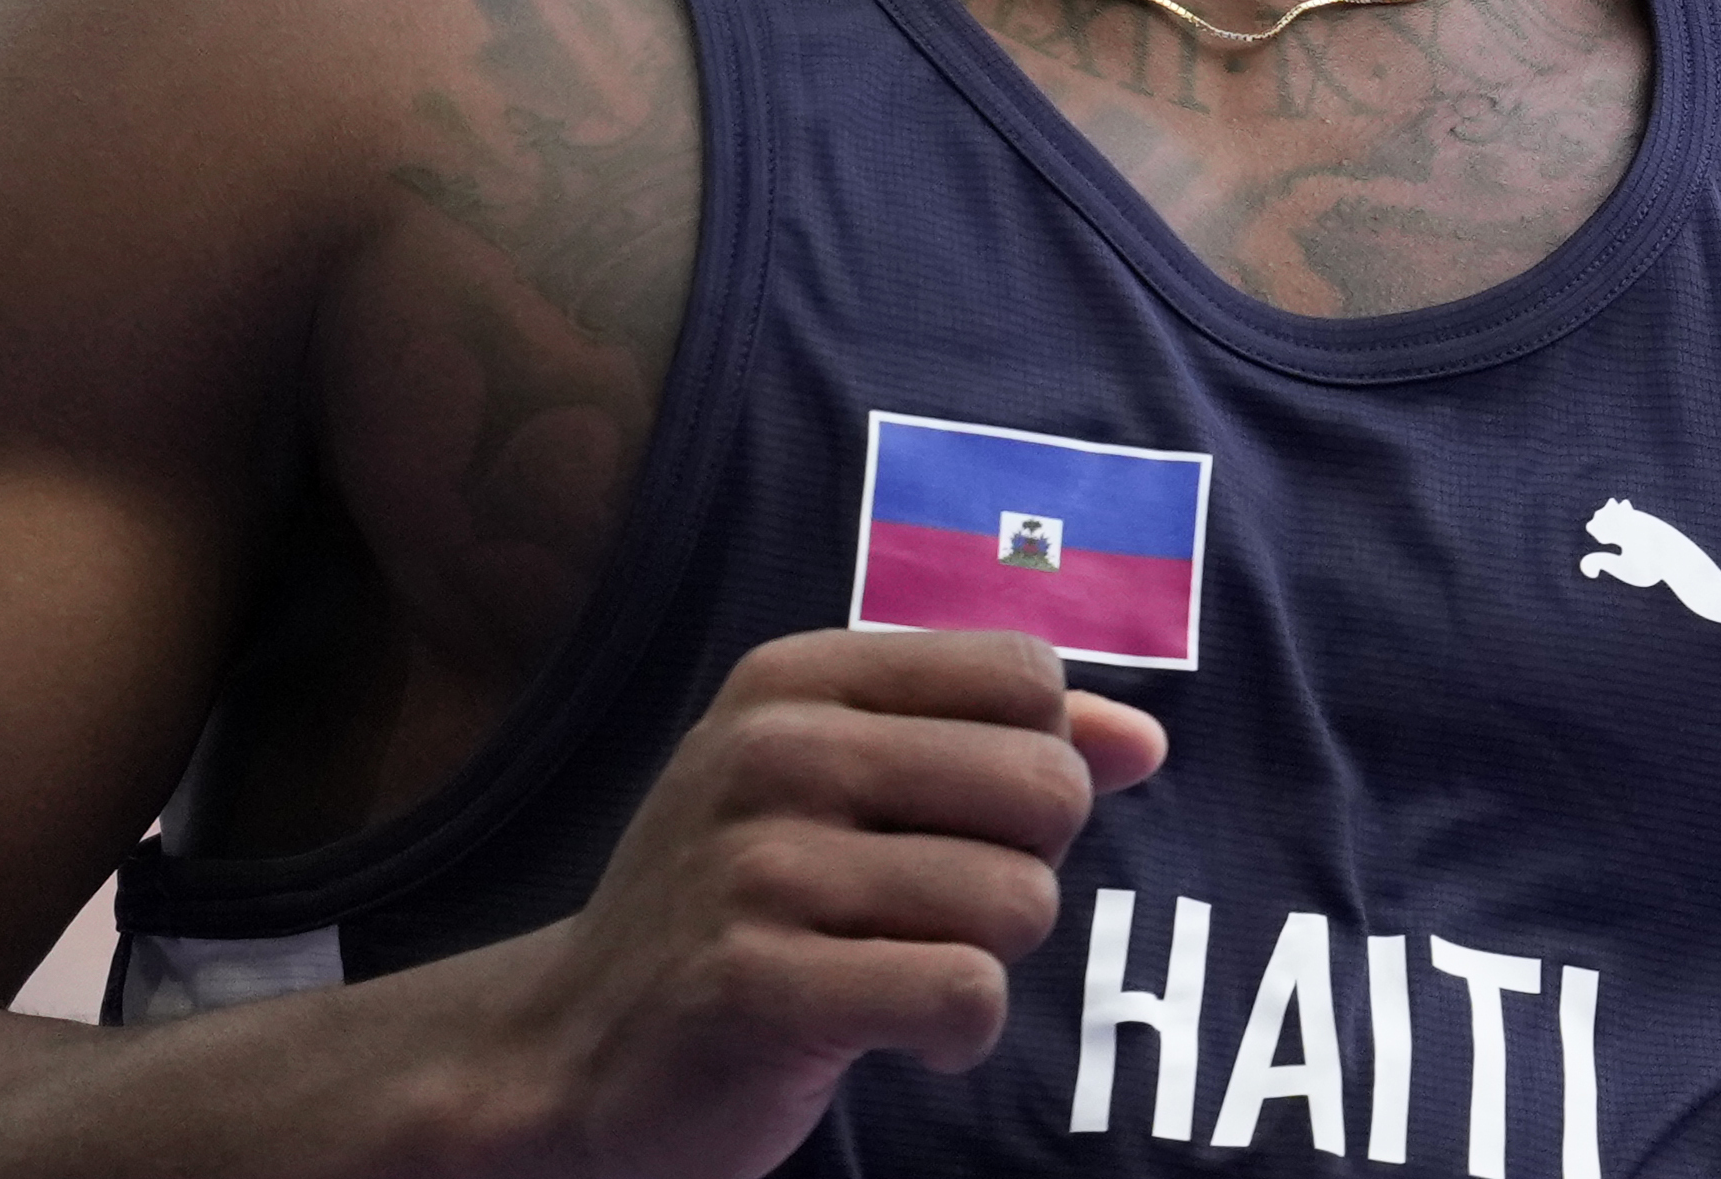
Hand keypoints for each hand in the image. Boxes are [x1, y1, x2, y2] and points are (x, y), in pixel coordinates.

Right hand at [479, 629, 1167, 1178]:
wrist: (574, 1045)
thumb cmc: (740, 902)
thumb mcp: (844, 785)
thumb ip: (996, 743)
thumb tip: (1147, 739)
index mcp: (797, 677)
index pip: (1025, 676)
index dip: (1036, 761)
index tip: (960, 820)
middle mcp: (774, 750)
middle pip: (1045, 786)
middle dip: (1027, 868)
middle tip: (938, 911)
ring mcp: (758, 867)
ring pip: (1018, 900)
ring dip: (988, 960)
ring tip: (901, 969)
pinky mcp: (757, 984)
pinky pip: (965, 993)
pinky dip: (959, 1033)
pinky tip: (898, 1031)